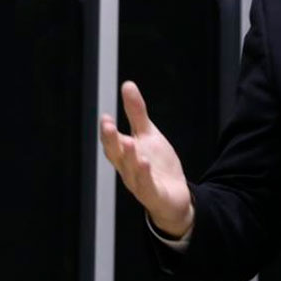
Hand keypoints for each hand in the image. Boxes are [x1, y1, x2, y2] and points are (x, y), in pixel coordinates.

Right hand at [99, 81, 193, 237]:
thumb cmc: (156, 165)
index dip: (108, 132)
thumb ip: (136, 113)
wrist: (174, 196)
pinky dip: (144, 176)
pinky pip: (146, 186)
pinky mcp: (154, 195)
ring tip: (129, 142)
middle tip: (108, 125)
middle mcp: (128, 170)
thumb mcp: (148, 135)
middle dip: (112, 141)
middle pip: (117, 156)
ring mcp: (140, 184)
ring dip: (129, 157)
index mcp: (125, 155)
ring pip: (131, 171)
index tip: (105, 117)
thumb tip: (127, 84)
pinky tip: (145, 163)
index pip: (113, 143)